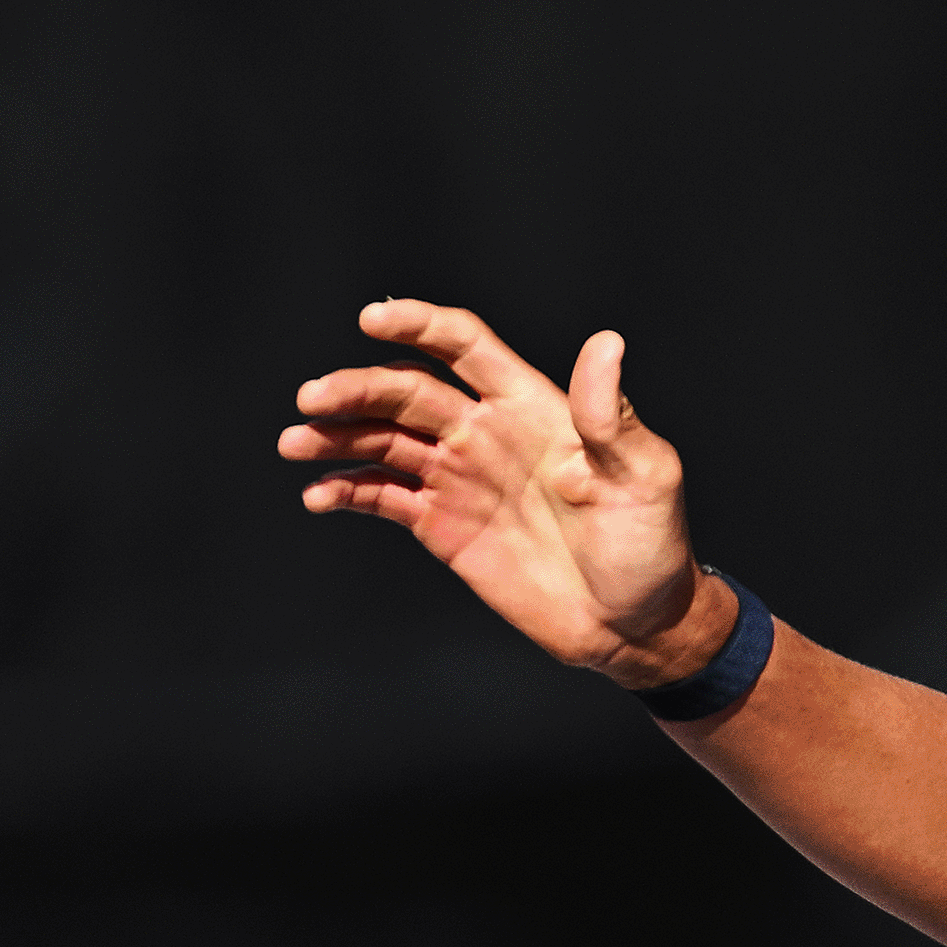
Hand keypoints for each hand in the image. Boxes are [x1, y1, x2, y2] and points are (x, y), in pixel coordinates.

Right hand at [280, 298, 720, 684]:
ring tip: (295, 443)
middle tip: (314, 400)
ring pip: (382, 439)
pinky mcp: (442, 525)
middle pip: (406, 391)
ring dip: (335, 436)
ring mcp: (459, 477)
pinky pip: (381, 496)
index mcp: (531, 407)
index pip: (463, 346)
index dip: (418, 325)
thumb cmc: (651, 549)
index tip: (373, 319)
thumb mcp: (645, 478)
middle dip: (356, 389)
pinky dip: (346, 491)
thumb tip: (607, 342)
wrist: (635, 627)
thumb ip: (611, 417)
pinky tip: (320, 495)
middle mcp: (486, 432)